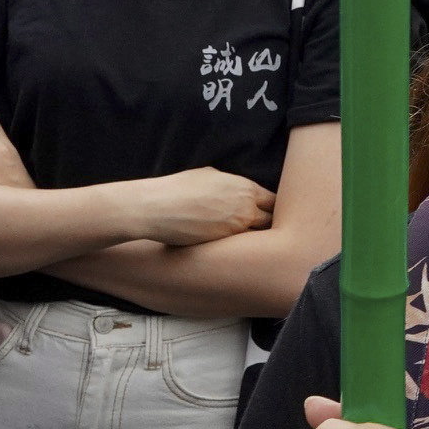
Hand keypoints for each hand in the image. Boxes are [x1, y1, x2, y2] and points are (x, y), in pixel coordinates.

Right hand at [124, 166, 274, 244]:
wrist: (154, 207)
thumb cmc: (178, 188)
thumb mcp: (211, 175)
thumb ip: (231, 185)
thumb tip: (237, 189)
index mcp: (246, 189)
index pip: (274, 201)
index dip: (271, 209)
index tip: (267, 214)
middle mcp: (246, 209)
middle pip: (271, 221)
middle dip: (268, 226)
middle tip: (263, 232)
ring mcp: (235, 229)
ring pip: (258, 238)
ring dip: (255, 241)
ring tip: (252, 245)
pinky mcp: (222, 245)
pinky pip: (240, 250)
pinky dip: (240, 252)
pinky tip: (235, 252)